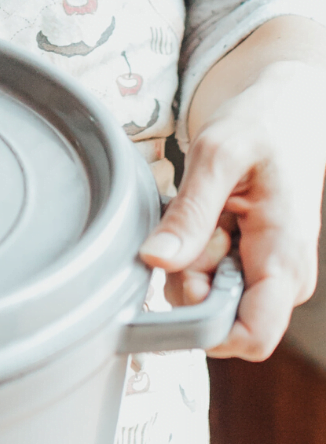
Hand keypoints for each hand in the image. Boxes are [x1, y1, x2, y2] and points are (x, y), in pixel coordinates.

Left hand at [139, 17, 325, 359]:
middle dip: (189, 283)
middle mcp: (283, 279)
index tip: (180, 275)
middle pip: (217, 322)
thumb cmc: (262, 121)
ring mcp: (267, 276)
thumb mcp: (219, 153)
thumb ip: (189, 212)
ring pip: (206, 303)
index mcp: (285, 256)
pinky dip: (192, 256)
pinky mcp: (250, 269)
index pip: (251, 337)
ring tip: (207, 214)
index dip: (203, 325)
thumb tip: (156, 261)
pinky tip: (208, 222)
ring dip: (188, 265)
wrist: (286, 106)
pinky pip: (205, 283)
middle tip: (196, 225)